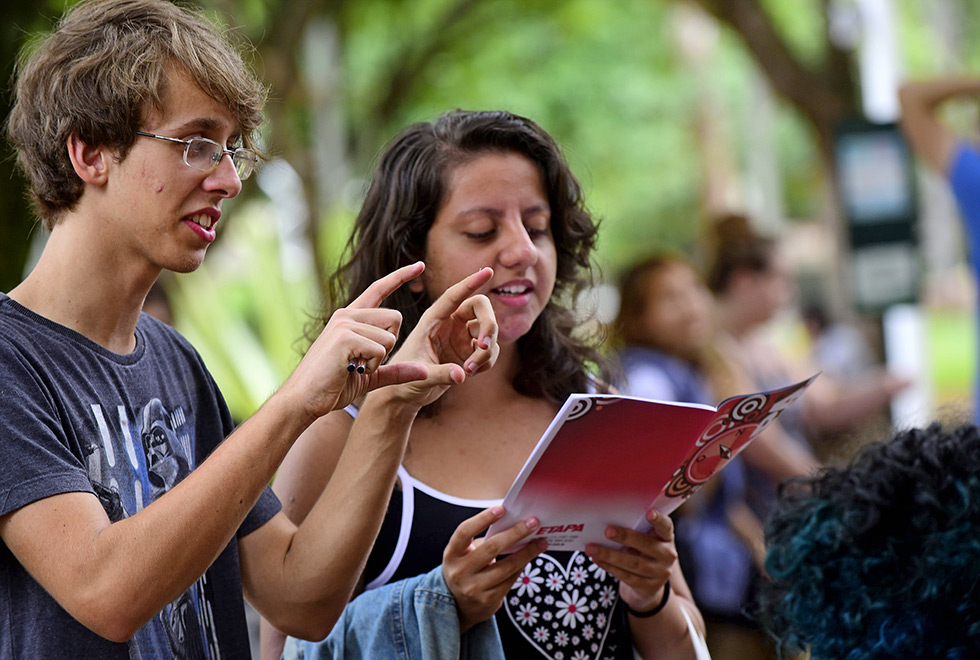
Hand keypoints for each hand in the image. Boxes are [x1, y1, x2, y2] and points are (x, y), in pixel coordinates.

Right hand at [281, 262, 429, 419]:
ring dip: (379, 359)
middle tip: (364, 362)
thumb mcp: (370, 376)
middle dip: (389, 345)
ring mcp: (344, 323)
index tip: (419, 264)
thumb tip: (426, 371)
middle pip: (395, 317)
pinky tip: (351, 370)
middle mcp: (347, 314)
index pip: (379, 289)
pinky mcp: (344, 337)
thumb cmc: (332, 386)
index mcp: (350, 317)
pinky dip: (372, 366)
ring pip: (389, 336)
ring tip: (354, 367)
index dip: (400, 276)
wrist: (303, 399)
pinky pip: (380, 349)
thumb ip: (396, 370)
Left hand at [385, 267, 497, 408]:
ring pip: (488, 331)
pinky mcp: (468, 352)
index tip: (488, 271)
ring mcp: (461, 337)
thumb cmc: (402, 379)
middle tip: (483, 346)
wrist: (403, 394)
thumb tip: (462, 375)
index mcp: (433, 319)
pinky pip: (489, 350)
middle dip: (488, 325)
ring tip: (470, 370)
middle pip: (480, 308)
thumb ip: (441, 373)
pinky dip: (486, 361)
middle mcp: (450, 323)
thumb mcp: (419, 375)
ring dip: (487, 351)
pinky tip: (470, 373)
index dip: (471, 282)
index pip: (455, 295)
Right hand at [442, 506, 546, 633]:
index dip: (482, 519)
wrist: (459, 605)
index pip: (464, 532)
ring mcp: (473, 588)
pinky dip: (522, 566)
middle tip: (533, 523)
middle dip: (515, 533)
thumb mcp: (465, 554)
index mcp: (452, 554)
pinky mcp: (488, 600)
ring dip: (527, 552)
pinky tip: (530, 557)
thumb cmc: (466, 568)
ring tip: (541, 542)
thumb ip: (484, 540)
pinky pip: (511, 579)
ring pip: (507, 566)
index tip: (502, 509)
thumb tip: (515, 525)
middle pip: (492, 548)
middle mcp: (460, 571)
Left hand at [585, 509, 675, 613]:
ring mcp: (660, 573)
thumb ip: (635, 530)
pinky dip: (609, 567)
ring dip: (610, 555)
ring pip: (633, 563)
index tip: (649, 513)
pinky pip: (627, 576)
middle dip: (625, 537)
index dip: (658, 520)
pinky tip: (597, 559)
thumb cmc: (642, 552)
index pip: (665, 526)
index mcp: (666, 537)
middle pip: (646, 545)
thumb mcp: (645, 539)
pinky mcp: (649, 587)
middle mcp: (667, 554)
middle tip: (607, 531)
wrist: (649, 583)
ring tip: (592, 548)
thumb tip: (607, 522)